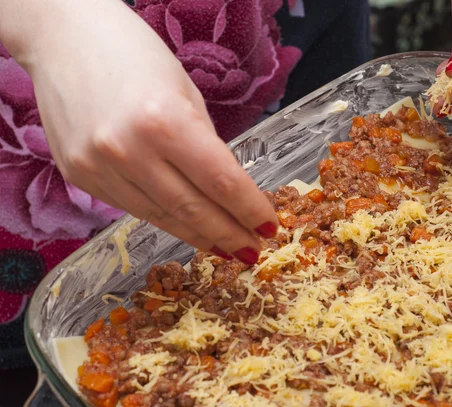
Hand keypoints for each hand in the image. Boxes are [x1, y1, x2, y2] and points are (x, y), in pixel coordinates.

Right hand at [1, 0, 277, 264]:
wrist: (62, 38)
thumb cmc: (135, 54)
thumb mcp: (186, 92)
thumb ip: (206, 144)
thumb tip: (228, 190)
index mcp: (163, 121)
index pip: (220, 181)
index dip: (249, 210)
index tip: (268, 227)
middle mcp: (128, 151)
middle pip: (192, 209)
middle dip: (228, 234)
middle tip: (251, 251)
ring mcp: (98, 168)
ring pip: (162, 217)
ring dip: (198, 236)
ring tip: (225, 248)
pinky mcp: (79, 177)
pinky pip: (133, 208)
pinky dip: (164, 220)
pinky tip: (185, 227)